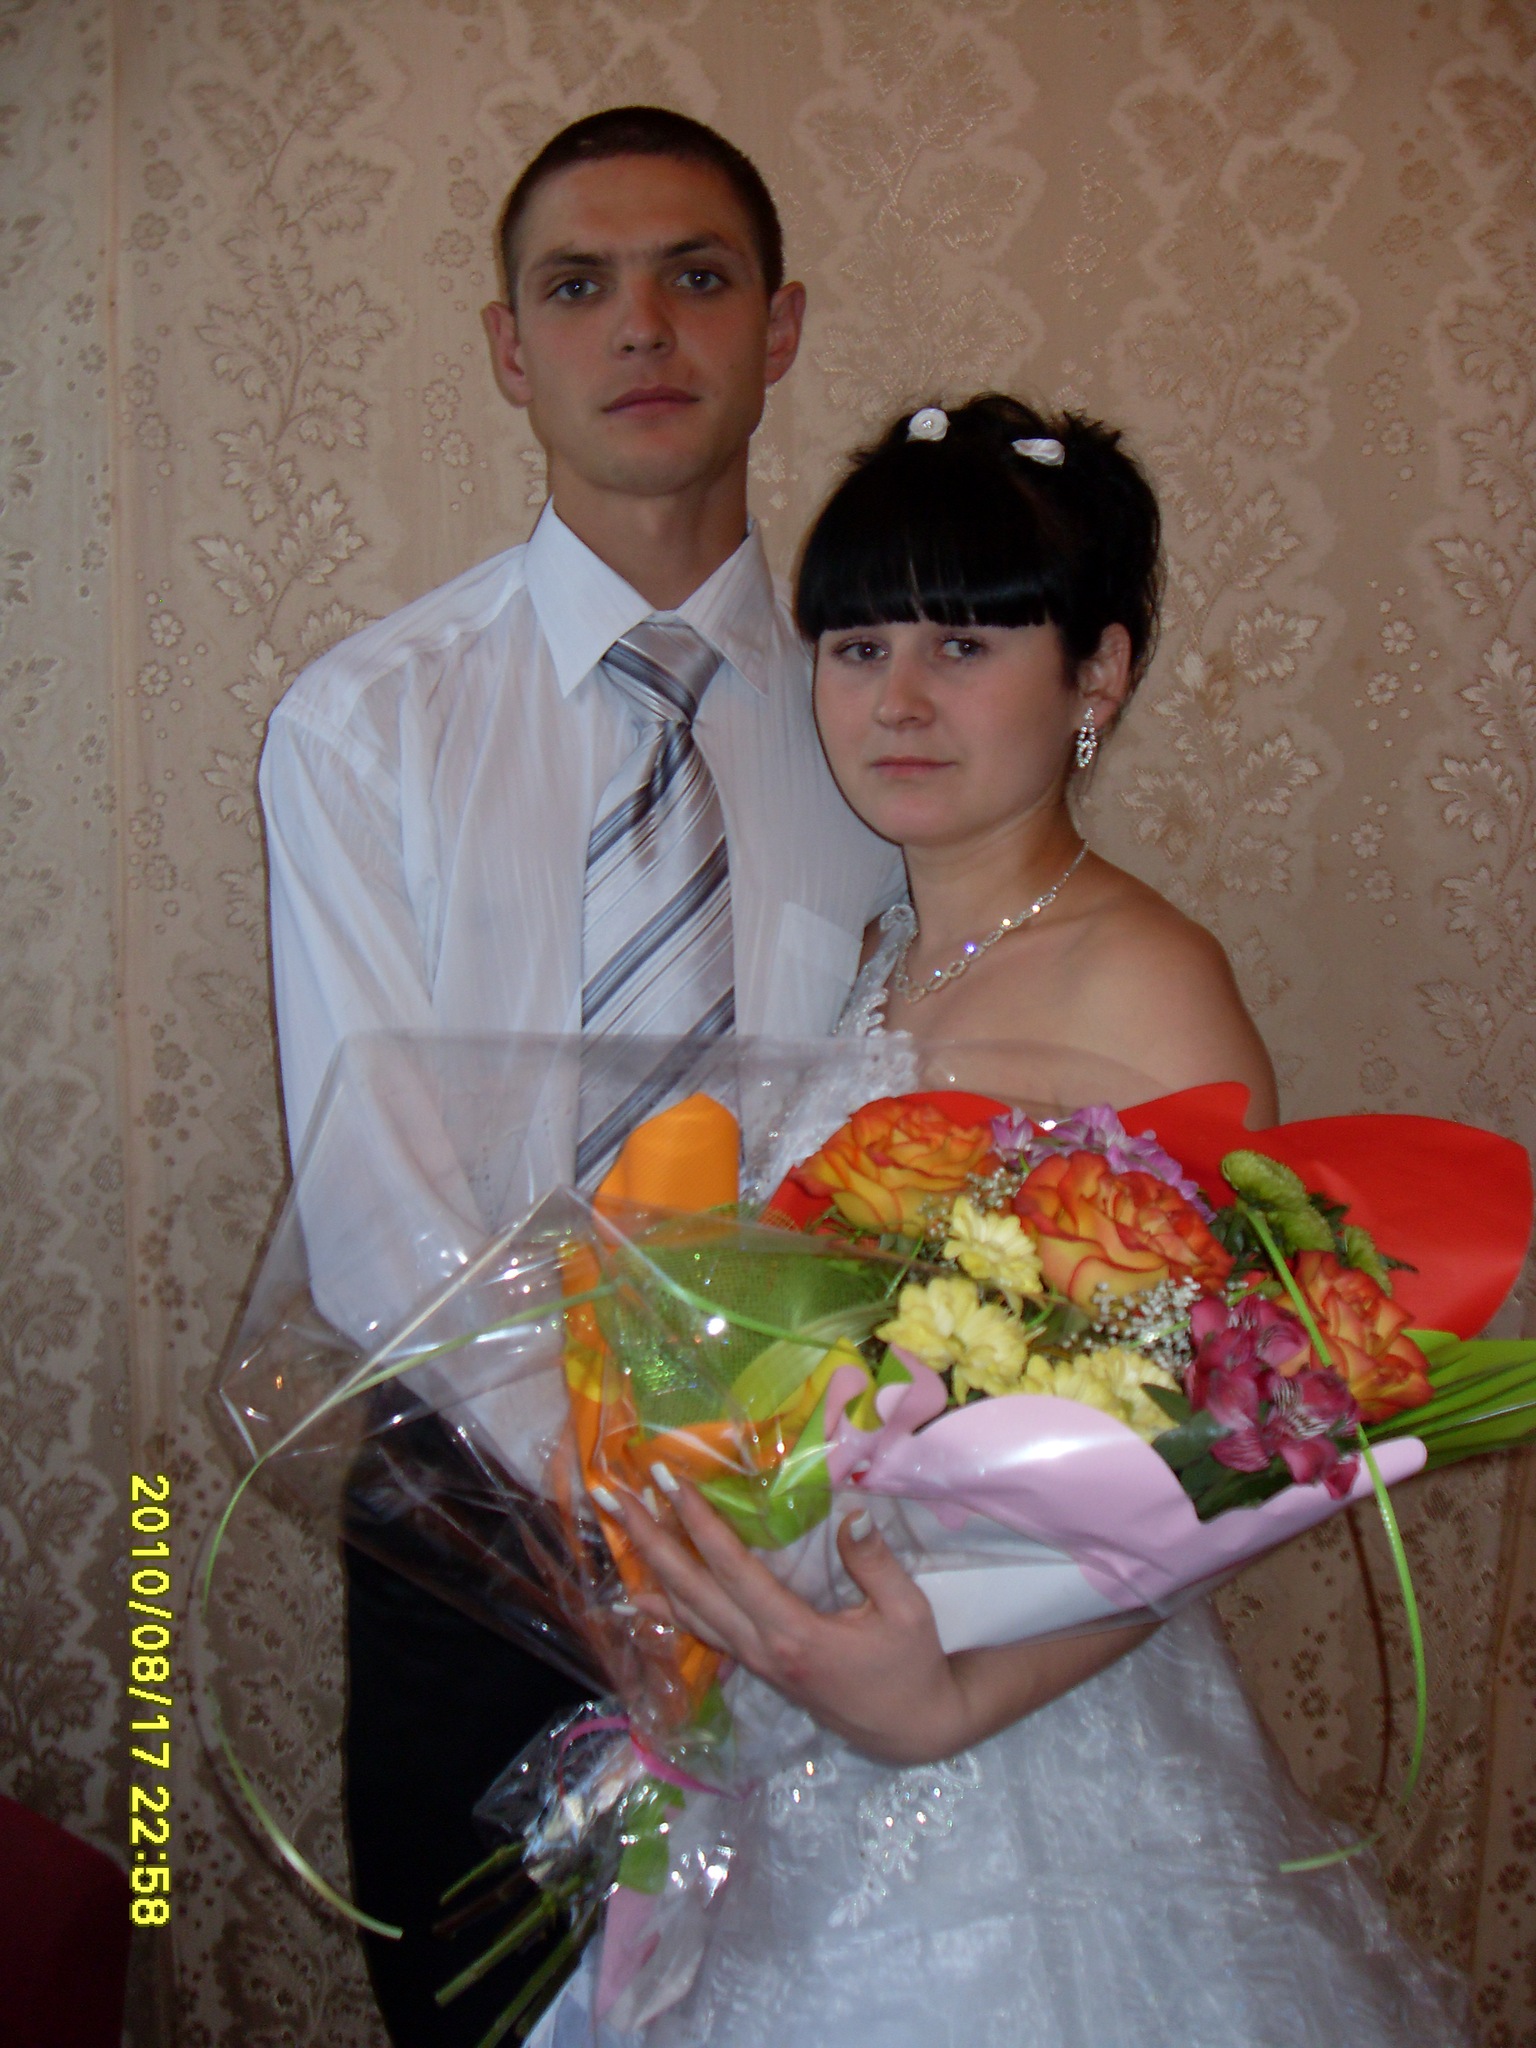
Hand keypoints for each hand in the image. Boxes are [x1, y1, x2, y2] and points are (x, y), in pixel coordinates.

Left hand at [617, 1474, 969, 1765]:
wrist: (913, 1730)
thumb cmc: (911, 1667)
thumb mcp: (908, 1613)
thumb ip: (875, 1564)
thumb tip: (851, 1514)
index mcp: (794, 1635)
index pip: (732, 1569)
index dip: (698, 1523)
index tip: (669, 1482)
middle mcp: (761, 1650)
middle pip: (691, 1591)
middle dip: (649, 1541)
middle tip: (612, 1498)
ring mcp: (755, 1663)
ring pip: (688, 1615)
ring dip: (650, 1569)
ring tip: (621, 1530)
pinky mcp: (758, 1668)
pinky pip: (702, 1634)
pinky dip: (668, 1610)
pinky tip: (643, 1597)